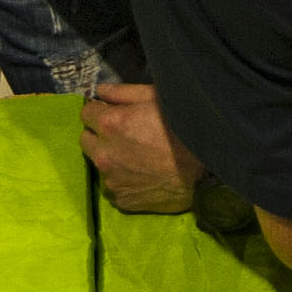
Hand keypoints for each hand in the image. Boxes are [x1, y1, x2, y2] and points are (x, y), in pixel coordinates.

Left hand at [79, 83, 201, 215]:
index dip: (99, 112)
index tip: (112, 114)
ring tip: (136, 157)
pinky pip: (113, 186)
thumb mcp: (154, 97)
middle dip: (100, 135)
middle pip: (86, 141)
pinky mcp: (122, 200)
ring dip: (111, 158)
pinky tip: (142, 174)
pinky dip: (122, 179)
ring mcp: (112, 180)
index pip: (85, 114)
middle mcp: (104, 154)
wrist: (205, 164)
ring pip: (100, 164)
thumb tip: (100, 92)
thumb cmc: (181, 125)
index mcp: (109, 124)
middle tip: (123, 135)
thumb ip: (122, 92)